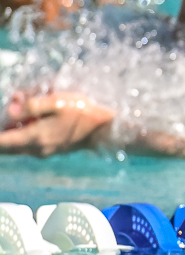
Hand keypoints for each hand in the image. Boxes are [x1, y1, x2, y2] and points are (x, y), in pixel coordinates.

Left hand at [0, 91, 114, 155]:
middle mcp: (35, 149)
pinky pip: (28, 145)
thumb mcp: (56, 102)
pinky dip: (24, 133)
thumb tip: (10, 110)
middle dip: (3, 130)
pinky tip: (34, 118)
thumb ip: (30, 106)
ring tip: (22, 110)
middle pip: (5, 147)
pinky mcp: (51, 150)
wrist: (104, 129)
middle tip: (12, 111)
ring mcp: (44, 151)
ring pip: (16, 146)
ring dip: (13, 131)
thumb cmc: (82, 112)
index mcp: (33, 137)